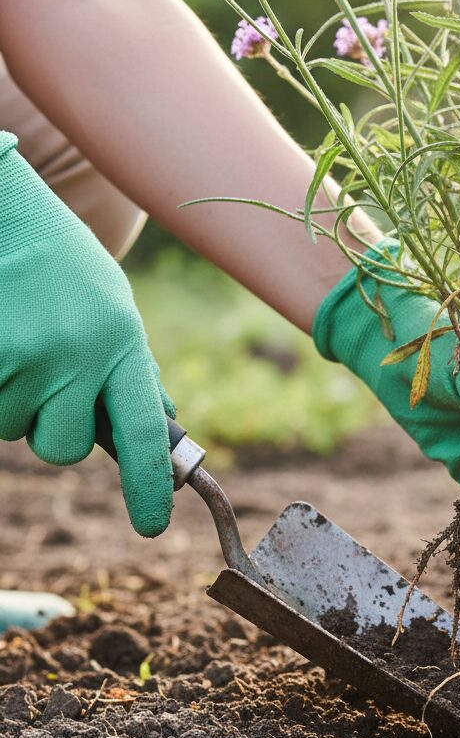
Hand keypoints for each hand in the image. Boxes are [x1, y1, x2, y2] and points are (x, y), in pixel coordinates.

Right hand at [0, 132, 173, 536]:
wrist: (4, 212)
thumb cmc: (60, 267)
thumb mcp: (113, 311)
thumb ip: (134, 370)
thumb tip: (164, 423)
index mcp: (123, 344)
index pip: (145, 433)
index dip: (148, 486)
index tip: (152, 524)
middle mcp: (79, 356)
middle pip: (63, 448)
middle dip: (51, 425)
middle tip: (44, 374)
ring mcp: (24, 358)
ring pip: (12, 427)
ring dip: (11, 398)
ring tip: (17, 341)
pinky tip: (2, 342)